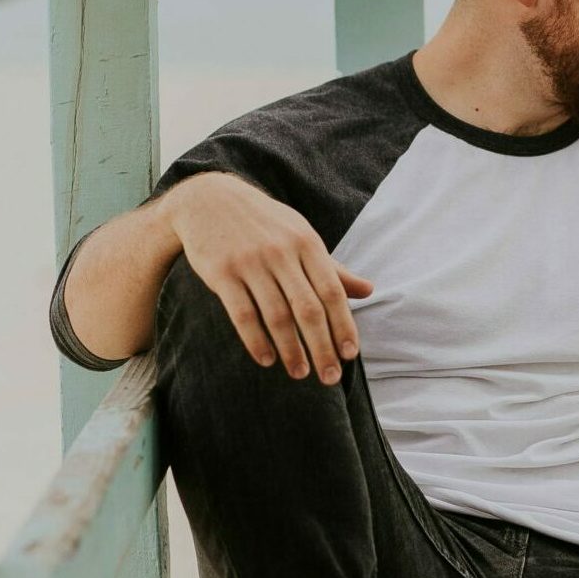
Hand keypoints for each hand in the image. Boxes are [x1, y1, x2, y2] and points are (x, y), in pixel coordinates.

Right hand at [164, 173, 373, 382]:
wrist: (208, 200)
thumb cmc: (264, 224)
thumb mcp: (301, 236)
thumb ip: (332, 268)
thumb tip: (369, 291)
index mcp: (306, 243)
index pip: (332, 292)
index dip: (343, 326)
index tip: (349, 355)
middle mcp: (281, 252)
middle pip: (308, 309)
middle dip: (322, 347)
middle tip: (329, 377)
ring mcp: (250, 262)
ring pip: (276, 316)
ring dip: (291, 350)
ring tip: (299, 373)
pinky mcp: (222, 272)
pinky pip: (243, 314)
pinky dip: (256, 341)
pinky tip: (267, 360)